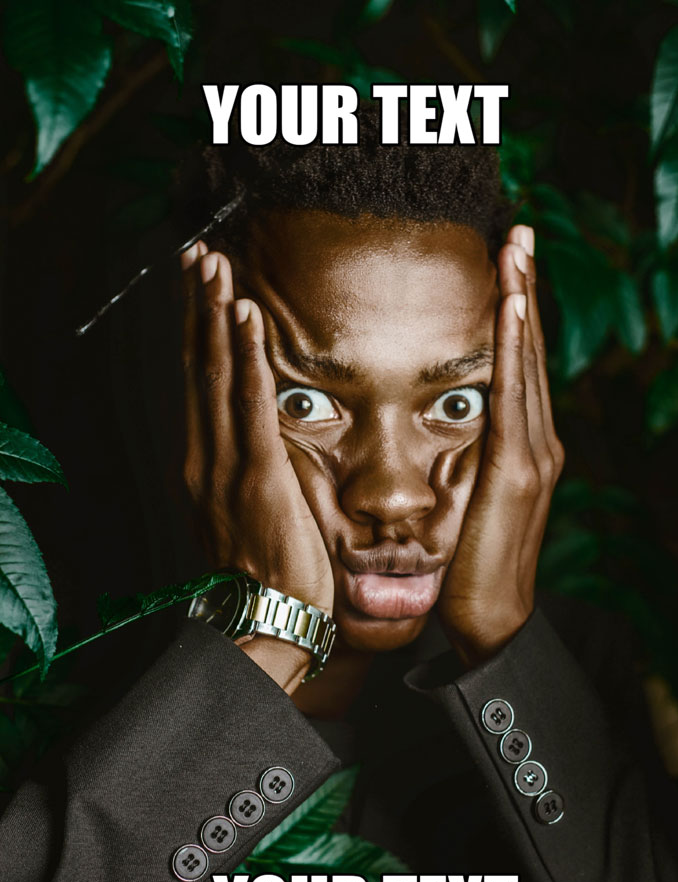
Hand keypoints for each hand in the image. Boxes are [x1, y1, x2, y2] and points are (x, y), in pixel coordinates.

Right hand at [181, 243, 333, 688]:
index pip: (201, 385)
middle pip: (199, 367)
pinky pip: (250, 404)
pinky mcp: (256, 475)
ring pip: (217, 375)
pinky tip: (245, 316)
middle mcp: (204, 457)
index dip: (200, 332)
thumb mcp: (250, 517)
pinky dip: (247, 357)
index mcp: (204, 466)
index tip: (203, 289)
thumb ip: (251, 474)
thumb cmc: (270, 575)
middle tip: (200, 253)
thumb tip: (265, 446)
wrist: (267, 622)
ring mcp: (225, 465)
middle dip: (199, 307)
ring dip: (216, 315)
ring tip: (216, 265)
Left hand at [436, 225, 563, 666]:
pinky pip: (512, 396)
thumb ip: (461, 456)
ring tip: (517, 247)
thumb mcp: (463, 498)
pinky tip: (510, 306)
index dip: (513, 310)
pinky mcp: (518, 471)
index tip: (504, 259)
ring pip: (525, 362)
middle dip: (524, 287)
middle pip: (527, 350)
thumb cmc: (467, 563)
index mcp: (520, 444)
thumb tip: (436, 424)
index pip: (516, 364)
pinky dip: (513, 348)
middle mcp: (536, 440)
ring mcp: (533, 453)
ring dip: (521, 300)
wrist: (487, 618)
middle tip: (518, 229)